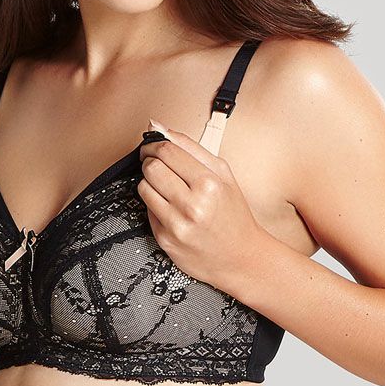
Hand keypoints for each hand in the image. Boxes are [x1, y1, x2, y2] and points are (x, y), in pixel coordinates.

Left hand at [138, 119, 266, 297]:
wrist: (241, 257)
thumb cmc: (233, 214)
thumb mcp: (223, 174)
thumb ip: (192, 148)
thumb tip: (161, 128)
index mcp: (209, 184)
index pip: (167, 151)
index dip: (154, 143)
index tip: (153, 144)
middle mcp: (192, 205)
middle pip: (151, 167)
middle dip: (150, 160)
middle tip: (156, 162)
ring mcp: (176, 224)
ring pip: (143, 187)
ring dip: (150, 182)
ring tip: (165, 185)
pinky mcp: (165, 239)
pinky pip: (146, 209)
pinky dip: (154, 203)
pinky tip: (170, 206)